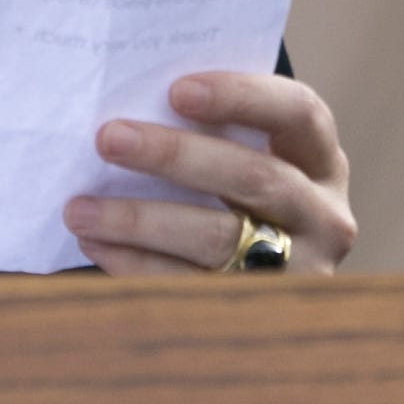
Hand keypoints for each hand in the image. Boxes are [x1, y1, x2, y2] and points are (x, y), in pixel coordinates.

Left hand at [63, 71, 357, 274]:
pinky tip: (96, 245)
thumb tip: (131, 101)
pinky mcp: (258, 313)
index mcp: (322, 161)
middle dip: (175, 155)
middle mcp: (323, 216)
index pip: (298, 113)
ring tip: (79, 208)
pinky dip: (137, 265)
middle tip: (108, 138)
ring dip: (139, 219)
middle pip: (253, 177)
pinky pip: (190, 287)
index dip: (241, 97)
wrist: (271, 302)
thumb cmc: (241, 201)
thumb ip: (215, 132)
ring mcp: (299, 271)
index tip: (176, 90)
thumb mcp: (253, 163)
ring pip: (217, 238)